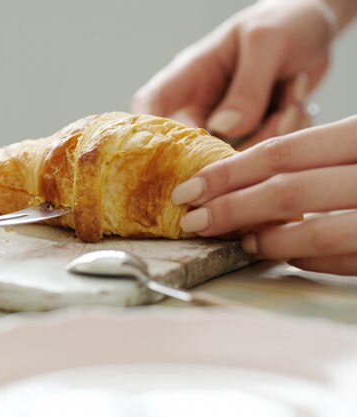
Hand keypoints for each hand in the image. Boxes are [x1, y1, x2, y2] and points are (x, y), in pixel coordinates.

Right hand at [132, 0, 334, 145]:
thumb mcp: (267, 42)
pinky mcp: (254, 135)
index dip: (146, 130)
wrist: (318, 27)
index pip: (152, 104)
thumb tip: (225, 130)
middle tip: (268, 121)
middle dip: (231, 145)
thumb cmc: (283, 22)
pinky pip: (266, 153)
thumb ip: (247, 87)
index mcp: (190, 75)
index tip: (158, 152)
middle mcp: (202, 105)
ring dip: (270, 134)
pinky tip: (295, 102)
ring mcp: (227, 125)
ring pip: (235, 155)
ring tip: (290, 99)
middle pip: (193, 146)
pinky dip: (288, 133)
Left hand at [170, 116, 356, 275]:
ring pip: (316, 233)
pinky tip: (289, 256)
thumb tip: (247, 166)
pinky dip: (309, 259)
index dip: (227, 174)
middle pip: (289, 191)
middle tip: (195, 222)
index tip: (188, 189)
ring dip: (269, 241)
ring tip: (243, 243)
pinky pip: (344, 260)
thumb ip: (319, 149)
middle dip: (232, 209)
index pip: (281, 153)